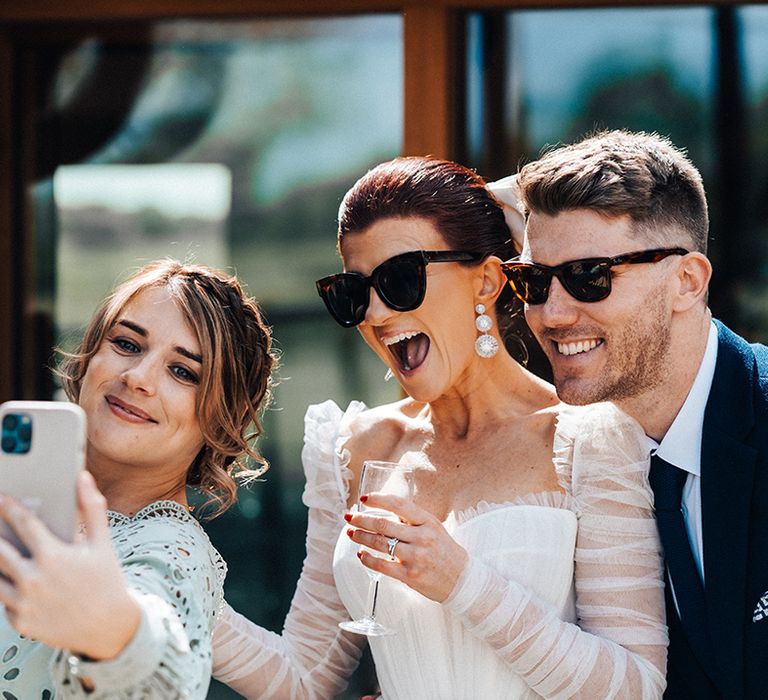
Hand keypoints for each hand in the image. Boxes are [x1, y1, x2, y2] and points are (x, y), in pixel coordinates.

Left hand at [0, 471, 140, 659]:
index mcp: (54, 556)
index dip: (9, 508)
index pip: (24, 523)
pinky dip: (7, 588)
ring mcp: (24, 603)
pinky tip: (12, 579)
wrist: (110, 627)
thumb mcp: (102, 542)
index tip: (1, 498)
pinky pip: (3, 600)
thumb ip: (91, 507)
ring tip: (2, 551)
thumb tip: (83, 477)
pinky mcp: (20, 622)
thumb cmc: (107, 580)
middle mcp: (34, 579)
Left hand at [345, 492, 467, 601]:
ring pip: (380, 544)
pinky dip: (367, 559)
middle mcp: (422, 537)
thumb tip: (383, 511)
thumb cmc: (444, 551)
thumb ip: (412, 520)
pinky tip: (360, 554)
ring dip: (361, 537)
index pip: (399, 504)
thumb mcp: (434, 528)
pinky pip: (382, 566)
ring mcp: (416, 557)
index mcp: (428, 521)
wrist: (462, 580)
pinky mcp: (410, 576)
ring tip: (350, 533)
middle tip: (349, 516)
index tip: (364, 498)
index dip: (379, 499)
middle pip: (384, 524)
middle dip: (362, 519)